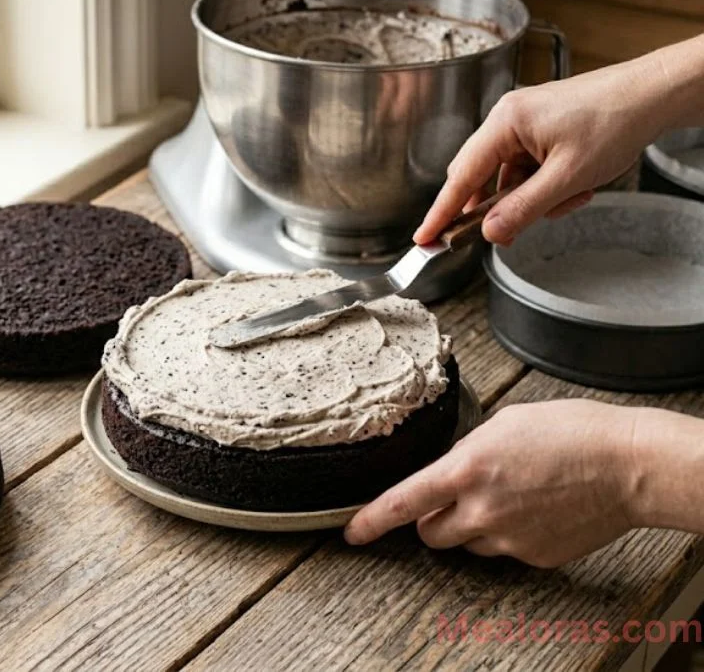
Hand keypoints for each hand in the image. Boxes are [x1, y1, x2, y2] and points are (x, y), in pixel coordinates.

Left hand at [343, 400, 644, 567]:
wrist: (628, 465)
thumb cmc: (572, 432)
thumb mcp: (503, 424)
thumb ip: (466, 451)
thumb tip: (451, 468)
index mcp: (466, 470)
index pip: (402, 503)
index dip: (370, 520)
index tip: (353, 532)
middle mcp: (480, 511)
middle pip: (430, 534)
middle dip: (432, 519)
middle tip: (454, 499)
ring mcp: (507, 539)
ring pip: (467, 544)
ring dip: (472, 526)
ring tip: (510, 496)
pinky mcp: (534, 557)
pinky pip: (504, 550)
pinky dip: (510, 534)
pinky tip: (536, 509)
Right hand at [413, 31, 703, 245]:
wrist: (652, 95)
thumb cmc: (614, 122)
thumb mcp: (567, 178)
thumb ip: (523, 208)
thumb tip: (490, 232)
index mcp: (505, 123)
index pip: (461, 178)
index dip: (441, 213)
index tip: (424, 238)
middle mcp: (508, 119)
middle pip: (481, 177)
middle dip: (498, 207)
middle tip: (510, 231)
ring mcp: (524, 123)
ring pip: (508, 178)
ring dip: (531, 198)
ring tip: (568, 198)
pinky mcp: (539, 130)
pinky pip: (527, 169)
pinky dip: (545, 186)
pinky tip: (572, 187)